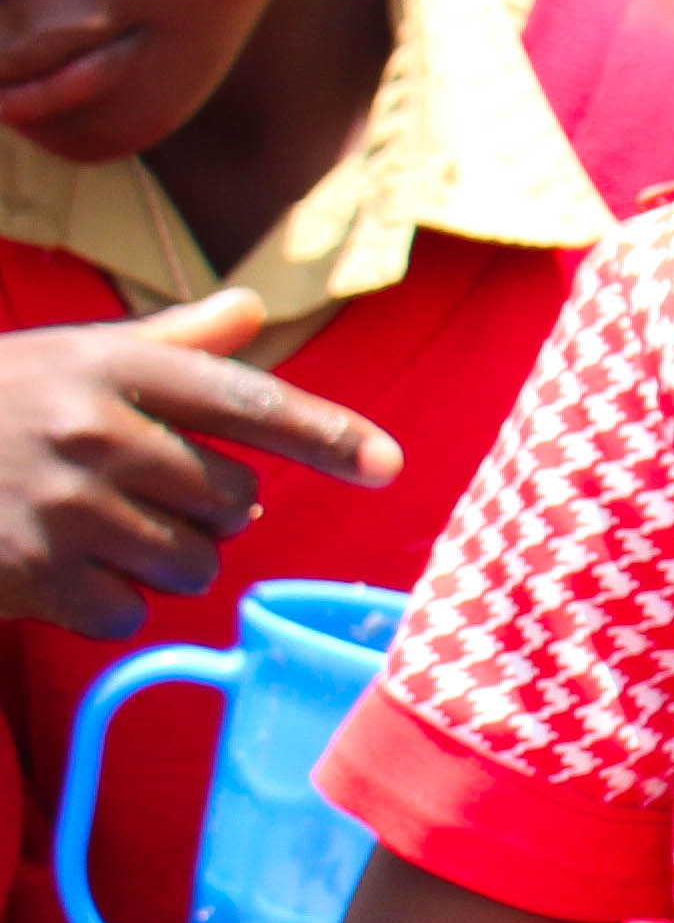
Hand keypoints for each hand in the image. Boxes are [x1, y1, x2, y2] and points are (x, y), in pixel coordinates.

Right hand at [0, 295, 399, 638]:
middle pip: (234, 503)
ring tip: (107, 530)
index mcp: (115, 366)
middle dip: (214, 511)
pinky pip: (128, 613)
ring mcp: (60, 507)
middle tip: (151, 493)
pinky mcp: (28, 574)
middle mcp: (94, 432)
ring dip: (167, 561)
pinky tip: (66, 568)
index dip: (327, 435)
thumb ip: (168, 342)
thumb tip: (248, 309)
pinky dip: (110, 603)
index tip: (388, 464)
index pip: (250, 400)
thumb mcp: (72, 353)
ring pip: (191, 565)